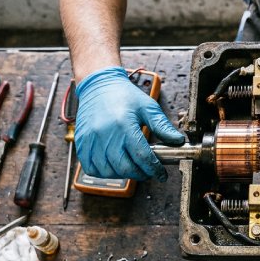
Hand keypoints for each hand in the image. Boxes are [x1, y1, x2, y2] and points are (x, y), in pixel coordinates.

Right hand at [75, 67, 184, 181]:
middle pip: (125, 168)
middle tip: (149, 171)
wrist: (99, 86)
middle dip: (141, 174)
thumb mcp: (148, 107)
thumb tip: (178, 141)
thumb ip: (162, 126)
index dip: (154, 169)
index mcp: (124, 125)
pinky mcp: (81, 144)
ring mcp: (91, 140)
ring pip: (109, 171)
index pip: (142, 156)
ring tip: (133, 167)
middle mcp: (105, 134)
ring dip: (124, 174)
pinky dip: (105, 172)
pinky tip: (115, 165)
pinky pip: (92, 168)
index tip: (162, 174)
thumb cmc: (124, 96)